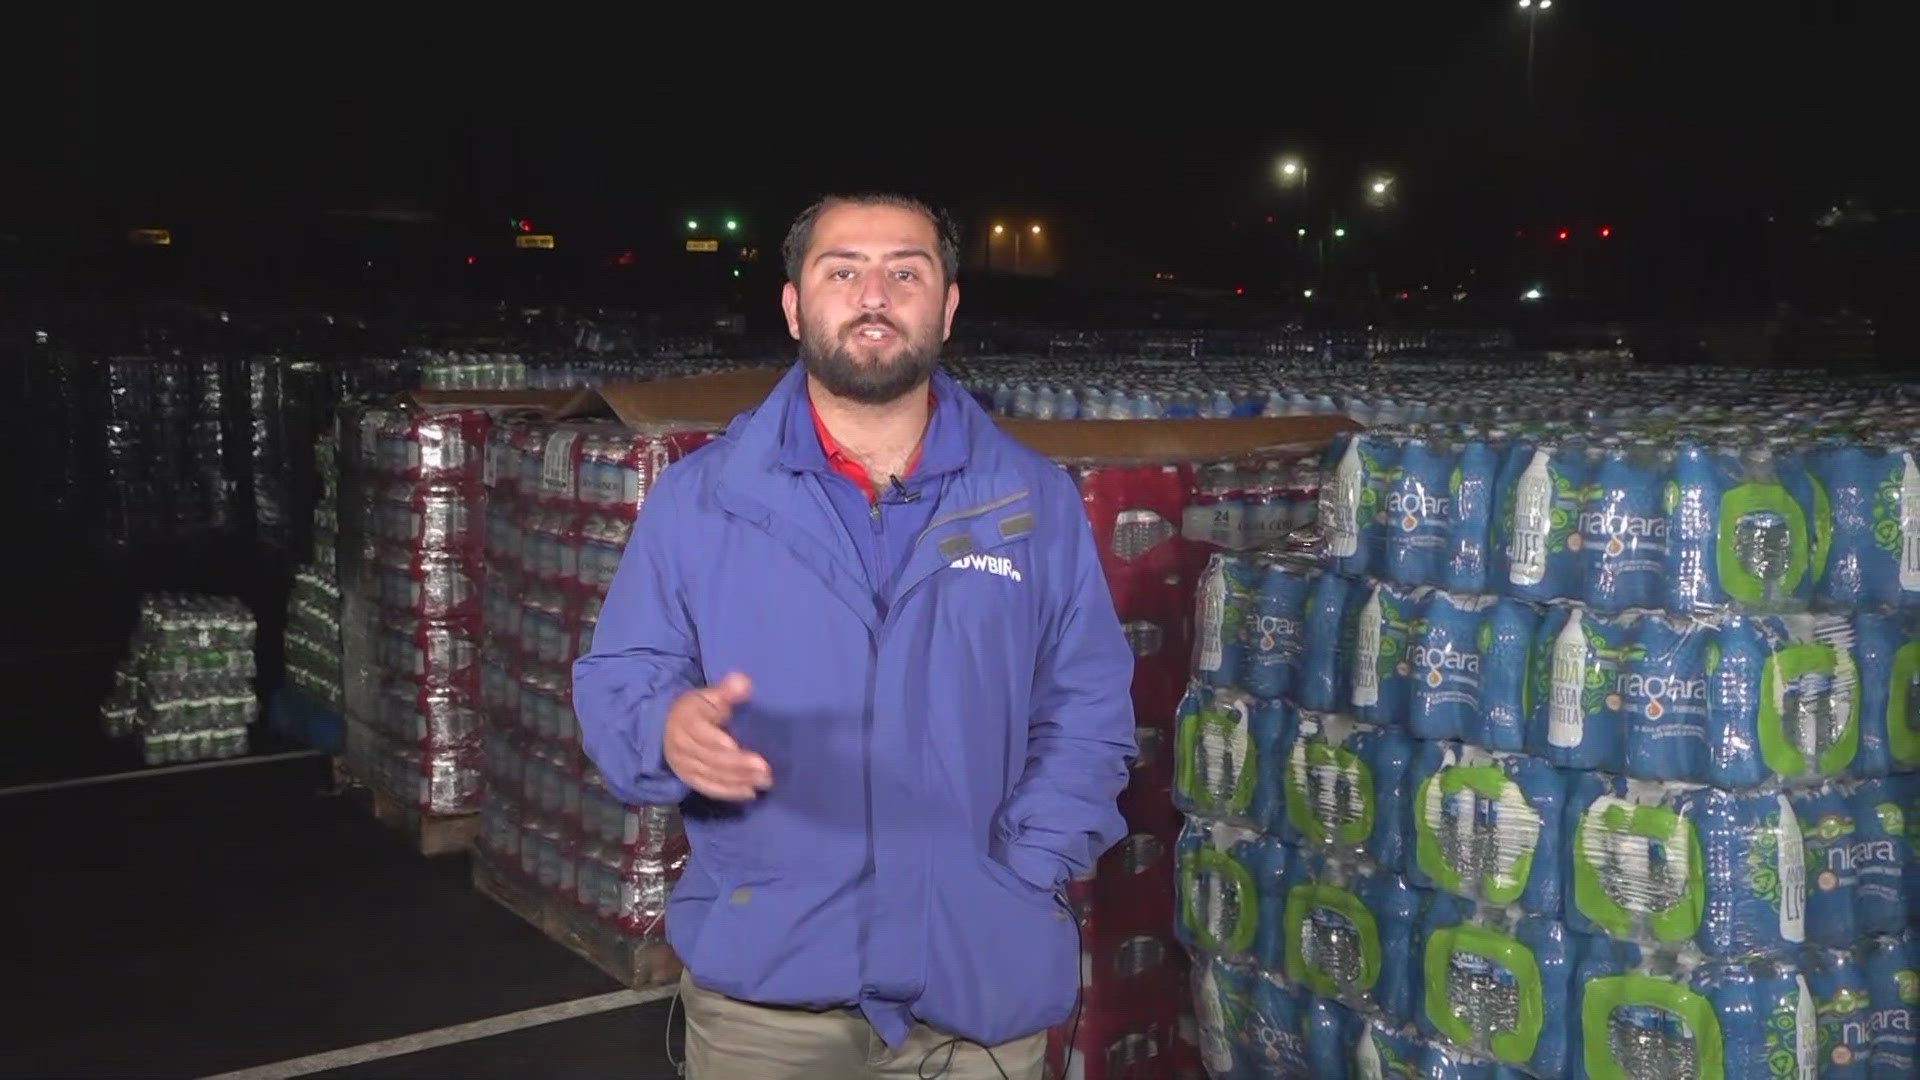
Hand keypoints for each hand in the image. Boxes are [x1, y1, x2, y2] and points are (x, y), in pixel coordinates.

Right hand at [663, 673, 770, 801]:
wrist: (668, 727)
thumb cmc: (698, 709)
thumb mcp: (710, 695)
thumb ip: (727, 690)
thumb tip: (743, 683)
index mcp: (686, 720)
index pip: (700, 733)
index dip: (715, 740)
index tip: (735, 745)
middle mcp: (682, 746)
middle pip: (710, 758)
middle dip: (737, 765)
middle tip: (765, 768)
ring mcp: (684, 765)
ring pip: (711, 775)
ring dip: (738, 780)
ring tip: (764, 781)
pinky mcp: (689, 779)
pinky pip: (708, 788)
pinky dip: (728, 792)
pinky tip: (749, 792)